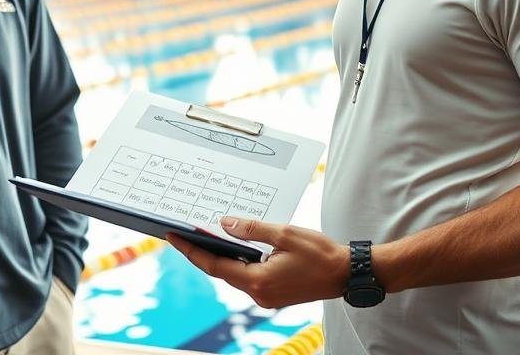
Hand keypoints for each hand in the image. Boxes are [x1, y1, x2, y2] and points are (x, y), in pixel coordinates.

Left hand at [166, 217, 348, 308]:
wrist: (346, 274)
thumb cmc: (320, 253)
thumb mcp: (284, 233)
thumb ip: (252, 229)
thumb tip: (224, 223)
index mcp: (258, 280)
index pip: (215, 266)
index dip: (192, 250)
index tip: (174, 237)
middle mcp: (259, 294)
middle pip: (221, 272)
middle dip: (201, 254)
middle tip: (182, 235)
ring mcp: (266, 297)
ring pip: (234, 275)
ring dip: (220, 258)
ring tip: (203, 239)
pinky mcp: (274, 294)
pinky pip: (248, 277)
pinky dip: (238, 263)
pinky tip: (233, 249)